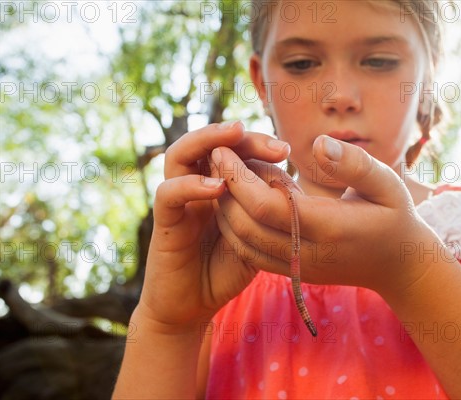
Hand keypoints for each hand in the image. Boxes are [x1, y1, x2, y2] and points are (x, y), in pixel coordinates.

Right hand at [137, 122, 290, 330]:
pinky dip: (191, 185)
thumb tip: (296, 188)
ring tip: (234, 135)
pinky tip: (217, 187)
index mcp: (220, 186)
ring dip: (207, 140)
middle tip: (270, 144)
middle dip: (239, 136)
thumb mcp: (258, 237)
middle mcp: (196, 186)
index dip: (257, 144)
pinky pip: (169, 194)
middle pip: (209, 143)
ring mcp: (179, 202)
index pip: (233, 150)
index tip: (285, 151)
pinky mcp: (164, 223)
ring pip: (180, 154)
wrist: (194, 306)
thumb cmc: (227, 269)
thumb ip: (267, 212)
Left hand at [210, 135, 437, 295]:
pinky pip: (251, 255)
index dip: (238, 179)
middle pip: (246, 226)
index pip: (267, 207)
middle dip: (223, 190)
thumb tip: (318, 144)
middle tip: (213, 156)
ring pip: (243, 244)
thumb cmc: (394, 216)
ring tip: (220, 174)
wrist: (399, 266)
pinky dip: (235, 228)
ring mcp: (298, 268)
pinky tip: (235, 201)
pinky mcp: (293, 273)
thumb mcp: (387, 183)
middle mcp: (308, 254)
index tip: (222, 149)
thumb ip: (354, 164)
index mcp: (330, 228)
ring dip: (224, 209)